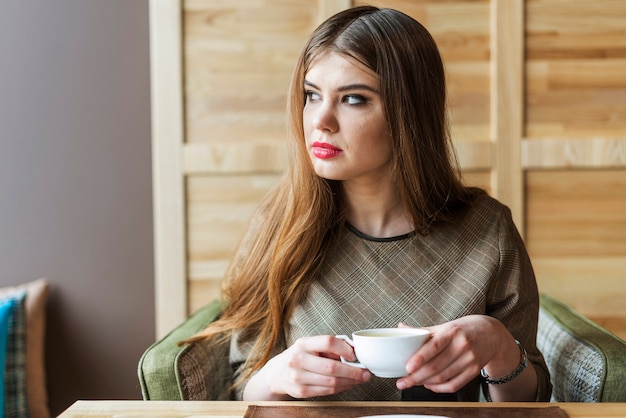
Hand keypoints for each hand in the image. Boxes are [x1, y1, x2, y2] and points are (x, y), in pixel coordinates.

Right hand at [243, 335, 371, 399]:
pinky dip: (341, 388)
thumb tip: (353, 351)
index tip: (355, 354)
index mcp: (303, 344)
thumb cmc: (298, 356)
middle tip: (365, 372)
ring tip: (359, 379)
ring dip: (350, 382)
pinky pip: (327, 391)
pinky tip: (347, 384)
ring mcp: (298, 377)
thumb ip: (329, 347)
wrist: (277, 373)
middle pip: (332, 367)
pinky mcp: (301, 392)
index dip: (344, 348)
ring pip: (331, 382)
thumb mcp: (309, 345)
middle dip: (353, 371)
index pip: (327, 342)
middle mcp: (298, 360)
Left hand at [396, 315, 519, 393]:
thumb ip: (424, 331)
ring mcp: (470, 360)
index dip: (420, 358)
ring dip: (424, 383)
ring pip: (443, 377)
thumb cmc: (464, 329)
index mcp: (452, 331)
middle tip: (402, 382)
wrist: (493, 334)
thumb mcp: (446, 326)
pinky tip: (429, 385)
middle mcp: (462, 345)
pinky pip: (454, 385)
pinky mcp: (474, 371)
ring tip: (411, 383)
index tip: (407, 367)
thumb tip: (401, 328)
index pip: (434, 346)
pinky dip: (439, 388)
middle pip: (436, 366)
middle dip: (416, 377)